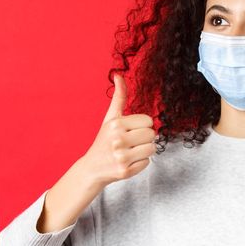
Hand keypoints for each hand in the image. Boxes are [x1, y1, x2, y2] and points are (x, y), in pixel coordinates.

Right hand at [79, 73, 156, 187]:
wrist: (92, 167)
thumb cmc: (104, 140)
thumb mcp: (110, 117)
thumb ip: (118, 97)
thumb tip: (118, 75)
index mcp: (115, 124)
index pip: (148, 121)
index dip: (142, 126)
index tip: (130, 131)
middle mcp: (117, 139)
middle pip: (152, 134)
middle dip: (144, 138)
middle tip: (131, 142)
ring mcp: (121, 156)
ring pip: (152, 148)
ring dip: (144, 150)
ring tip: (130, 152)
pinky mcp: (125, 170)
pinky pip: (147, 162)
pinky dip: (140, 163)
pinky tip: (128, 161)